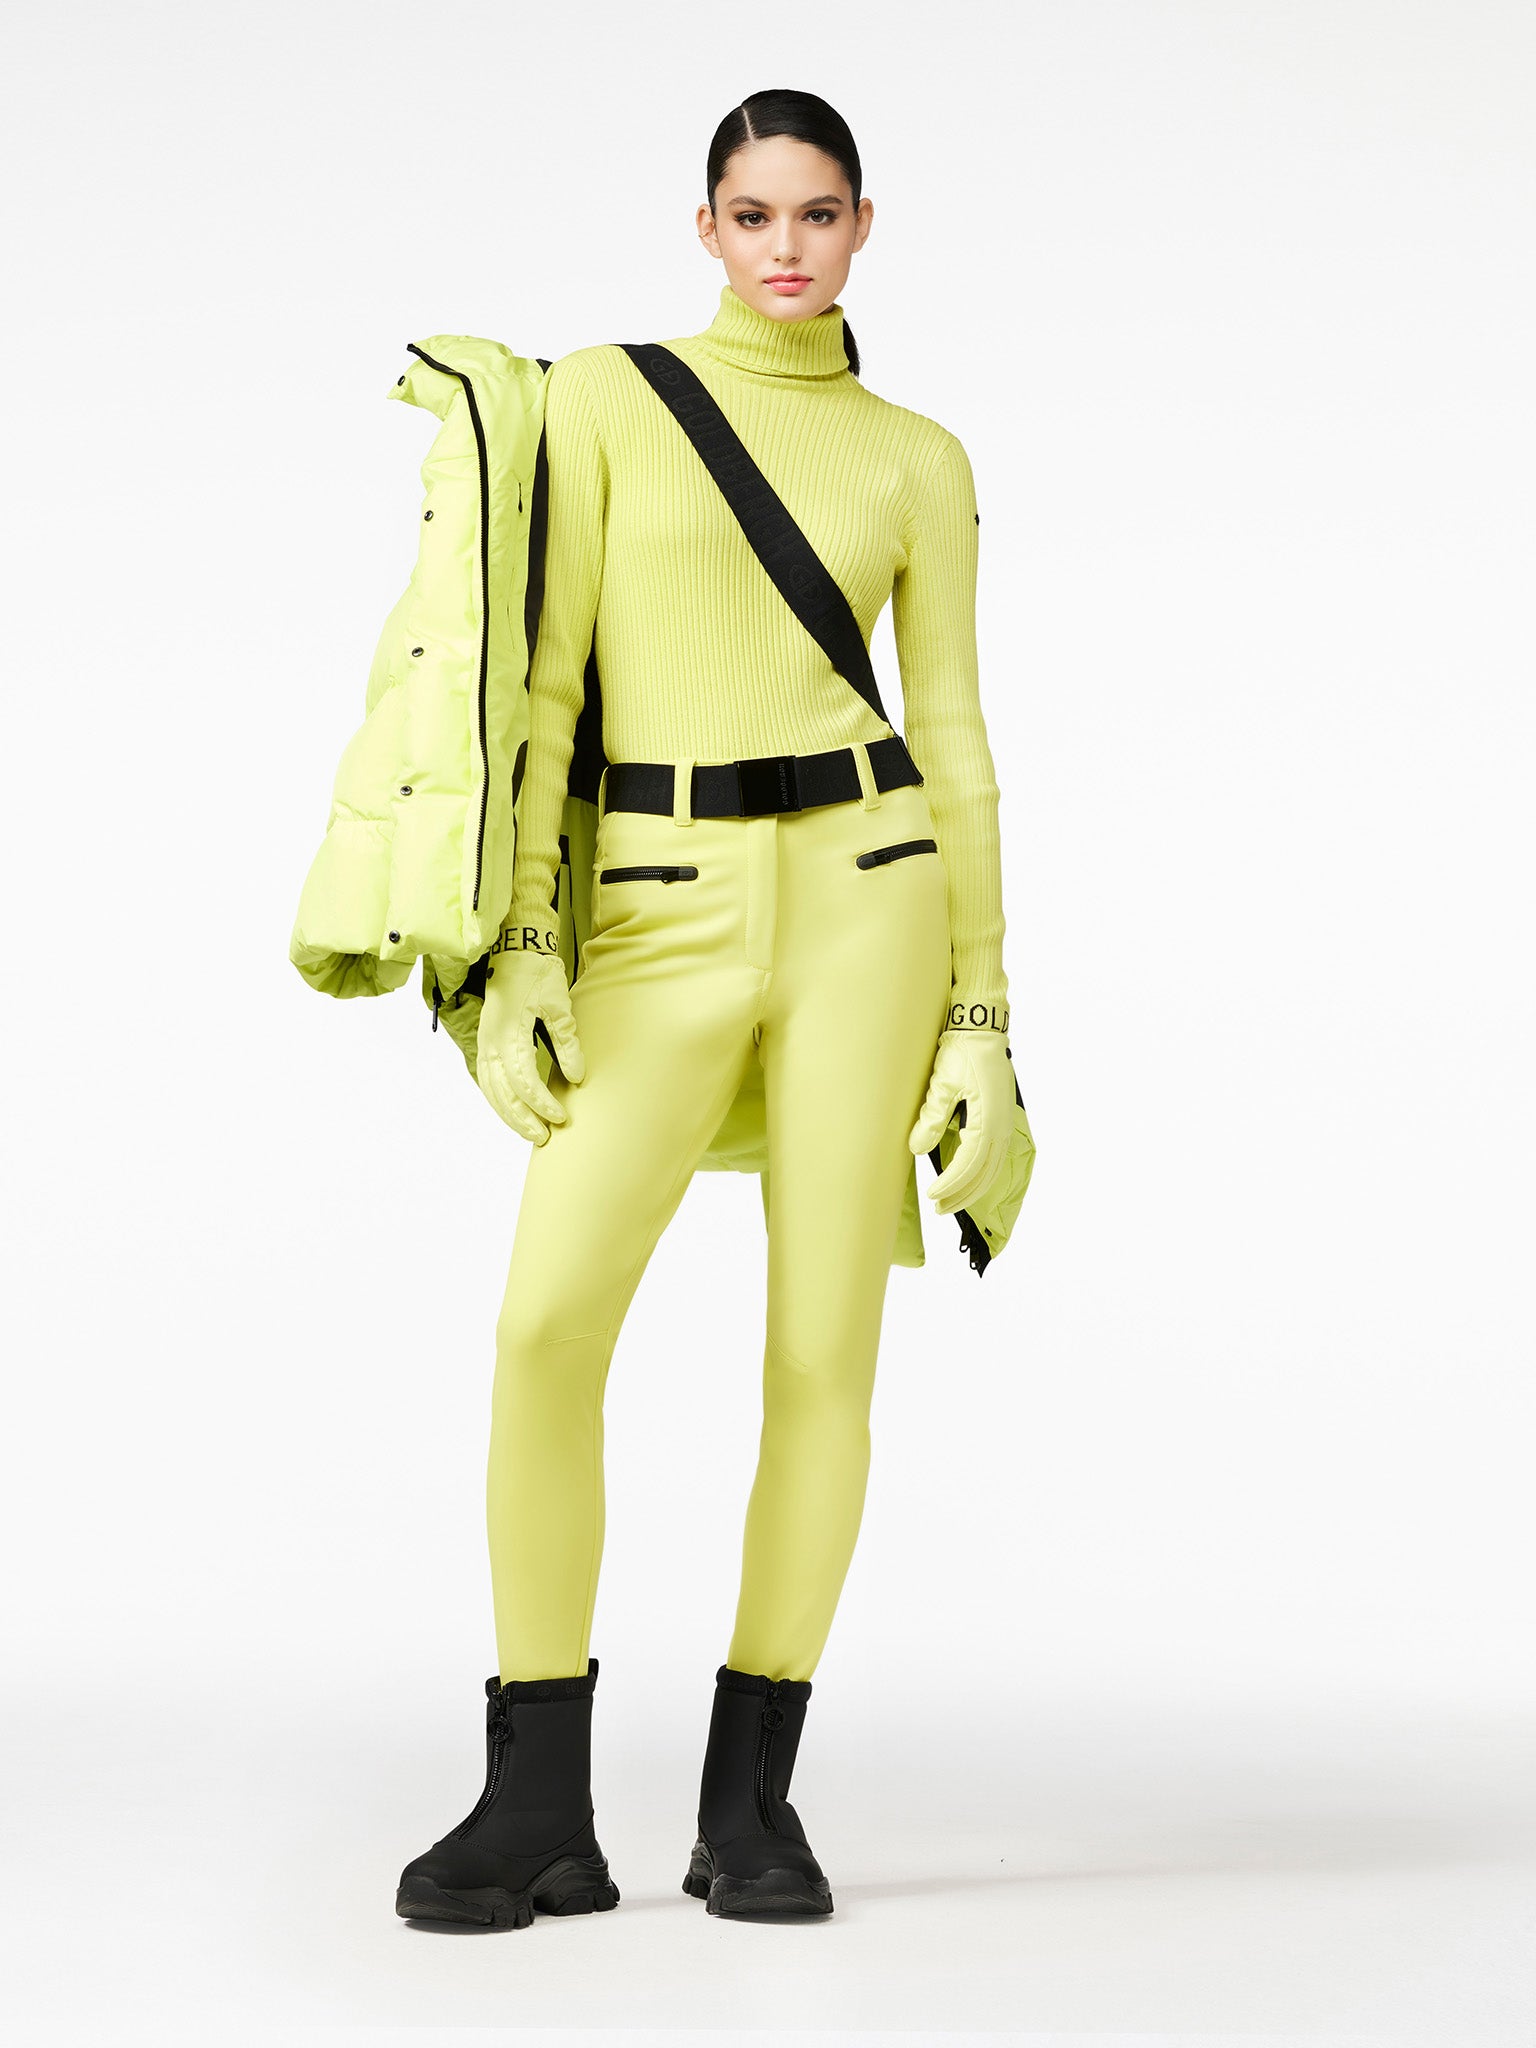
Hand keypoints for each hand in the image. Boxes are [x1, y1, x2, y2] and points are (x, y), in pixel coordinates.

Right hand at [476, 948, 585, 1143]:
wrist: (515, 952)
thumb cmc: (539, 976)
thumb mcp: (560, 1005)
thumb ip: (567, 1042)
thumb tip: (576, 1077)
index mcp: (509, 1032)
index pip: (523, 1079)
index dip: (541, 1102)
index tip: (561, 1117)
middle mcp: (491, 1041)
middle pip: (503, 1092)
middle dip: (523, 1118)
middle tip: (544, 1138)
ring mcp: (484, 1042)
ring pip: (492, 1090)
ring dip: (509, 1115)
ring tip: (530, 1132)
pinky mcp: (485, 1043)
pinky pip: (487, 1080)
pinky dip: (498, 1100)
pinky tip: (511, 1113)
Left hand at [909, 1028, 1015, 1215]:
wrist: (981, 1030)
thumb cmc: (961, 1053)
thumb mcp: (942, 1083)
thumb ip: (931, 1118)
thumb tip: (916, 1149)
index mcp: (987, 1121)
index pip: (968, 1165)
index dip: (950, 1184)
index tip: (931, 1195)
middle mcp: (1001, 1127)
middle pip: (984, 1174)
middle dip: (962, 1195)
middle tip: (938, 1208)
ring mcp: (1004, 1124)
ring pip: (992, 1169)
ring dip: (972, 1188)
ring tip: (950, 1201)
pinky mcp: (1001, 1119)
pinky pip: (995, 1157)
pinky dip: (981, 1173)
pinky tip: (967, 1179)